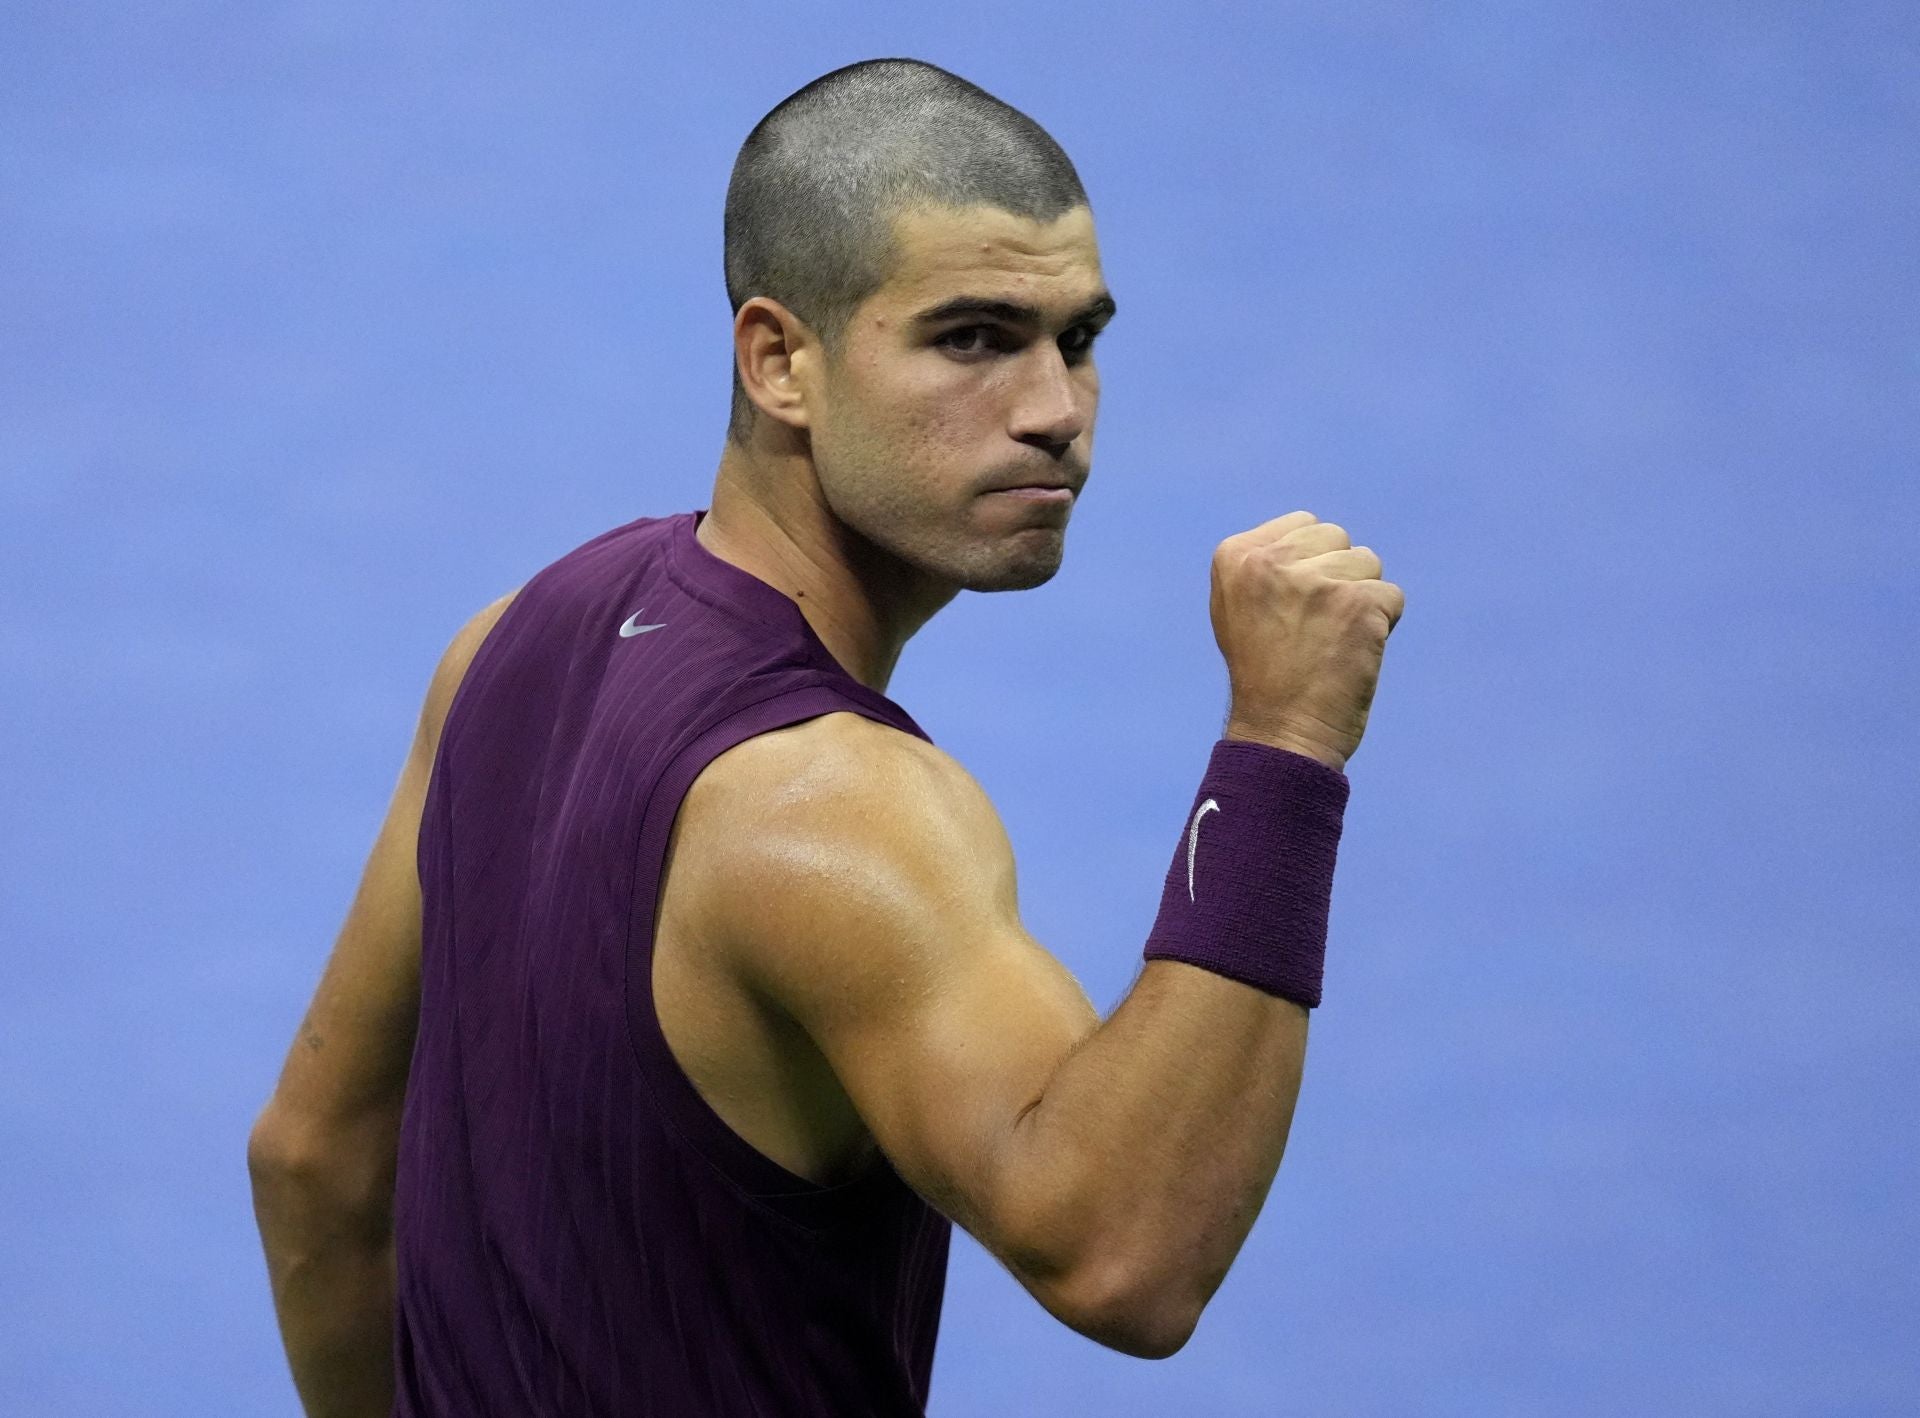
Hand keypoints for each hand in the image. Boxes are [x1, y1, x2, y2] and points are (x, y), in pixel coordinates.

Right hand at [1210, 511, 1405, 770]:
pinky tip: (1351, 654)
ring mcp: (1315, 582)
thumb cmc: (1263, 677)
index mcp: (1235, 556)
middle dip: (1336, 578)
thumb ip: (1268, 565)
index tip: (1289, 612)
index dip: (1308, 567)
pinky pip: (1391, 597)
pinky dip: (1381, 626)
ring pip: (1368, 564)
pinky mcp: (1357, 604)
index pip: (1304, 526)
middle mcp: (1270, 561)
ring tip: (1331, 642)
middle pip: (1337, 540)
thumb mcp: (1239, 607)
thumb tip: (1318, 539)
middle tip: (1313, 629)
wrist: (1279, 736)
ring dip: (1360, 600)